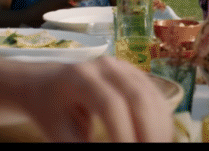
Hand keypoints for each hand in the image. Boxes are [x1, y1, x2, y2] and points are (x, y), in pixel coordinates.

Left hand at [20, 57, 173, 141]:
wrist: (47, 83)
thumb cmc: (50, 110)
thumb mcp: (58, 132)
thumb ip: (82, 146)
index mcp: (80, 77)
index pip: (111, 105)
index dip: (123, 134)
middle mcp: (106, 66)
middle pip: (138, 98)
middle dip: (149, 133)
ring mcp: (124, 68)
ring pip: (152, 98)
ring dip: (159, 128)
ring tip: (157, 146)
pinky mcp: (136, 75)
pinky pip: (156, 98)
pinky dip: (161, 121)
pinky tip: (159, 138)